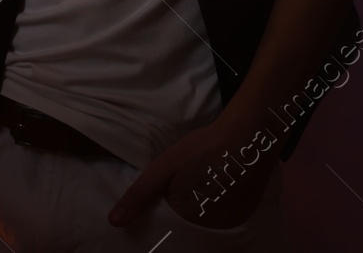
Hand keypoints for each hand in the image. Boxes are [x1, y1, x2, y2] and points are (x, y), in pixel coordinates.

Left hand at [108, 117, 273, 228]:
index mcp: (191, 221)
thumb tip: (114, 222)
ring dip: (202, 207)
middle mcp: (215, 229)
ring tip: (201, 181)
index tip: (167, 190)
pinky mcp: (247, 213)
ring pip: (207, 220)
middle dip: (183, 208)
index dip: (163, 210)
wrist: (248, 134)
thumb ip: (140, 195)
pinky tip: (217, 184)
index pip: (169, 227)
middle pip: (189, 225)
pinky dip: (218, 204)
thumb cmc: (203, 148)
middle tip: (187, 181)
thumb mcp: (164, 167)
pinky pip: (224, 216)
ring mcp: (234, 223)